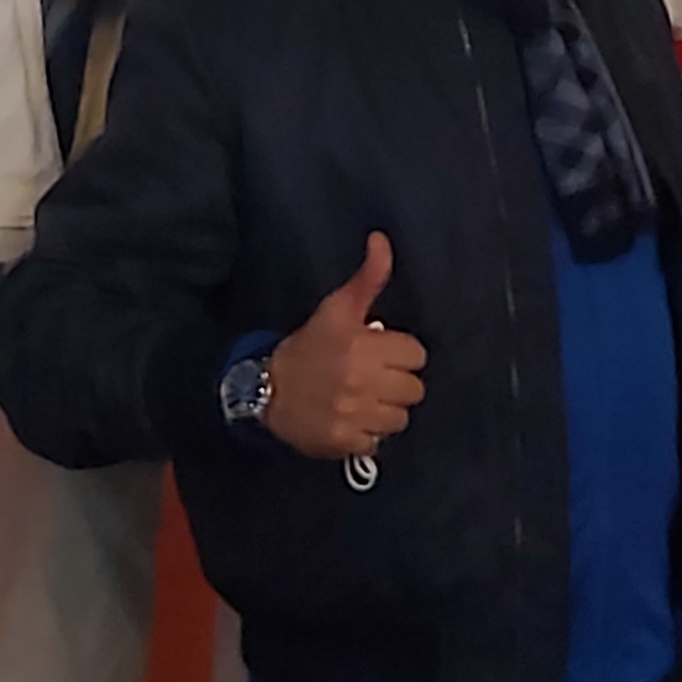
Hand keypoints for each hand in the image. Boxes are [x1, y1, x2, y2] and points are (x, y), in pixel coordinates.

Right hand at [261, 233, 425, 461]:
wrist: (265, 391)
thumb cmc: (308, 347)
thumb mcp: (336, 309)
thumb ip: (368, 278)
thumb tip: (381, 239)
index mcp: (363, 346)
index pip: (416, 355)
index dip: (401, 355)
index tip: (382, 355)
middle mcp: (362, 381)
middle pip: (414, 389)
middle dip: (397, 384)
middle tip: (374, 379)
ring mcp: (354, 415)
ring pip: (400, 419)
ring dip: (386, 412)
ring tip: (365, 402)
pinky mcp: (344, 442)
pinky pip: (377, 442)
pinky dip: (367, 435)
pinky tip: (352, 422)